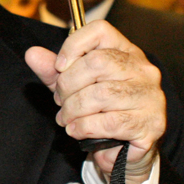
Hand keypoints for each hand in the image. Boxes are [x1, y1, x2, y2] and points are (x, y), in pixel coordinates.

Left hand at [25, 20, 164, 183]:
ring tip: (66, 118)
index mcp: (126, 51)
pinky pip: (109, 122)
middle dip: (68, 84)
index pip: (100, 30)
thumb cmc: (99, 111)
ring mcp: (150, 96)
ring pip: (101, 94)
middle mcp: (143, 69)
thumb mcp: (72, 86)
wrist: (122, 152)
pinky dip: (84, 127)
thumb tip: (32, 54)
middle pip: (97, 62)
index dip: (73, 45)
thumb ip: (53, 70)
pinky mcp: (151, 124)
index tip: (59, 67)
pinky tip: (76, 130)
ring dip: (73, 109)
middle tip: (59, 101)